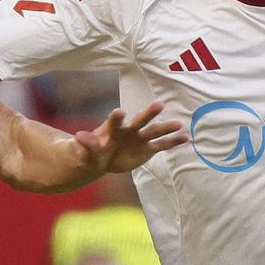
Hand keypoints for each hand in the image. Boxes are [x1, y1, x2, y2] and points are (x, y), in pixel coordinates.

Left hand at [73, 102, 187, 175]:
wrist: (104, 159)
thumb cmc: (94, 153)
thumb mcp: (87, 152)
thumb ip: (86, 145)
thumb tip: (78, 136)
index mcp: (112, 129)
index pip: (114, 121)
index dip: (116, 117)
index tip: (120, 112)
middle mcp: (129, 130)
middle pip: (139, 121)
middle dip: (149, 114)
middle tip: (160, 105)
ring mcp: (140, 138)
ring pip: (154, 131)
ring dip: (166, 128)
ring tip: (179, 123)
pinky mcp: (147, 149)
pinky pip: (162, 145)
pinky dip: (173, 142)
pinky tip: (186, 138)